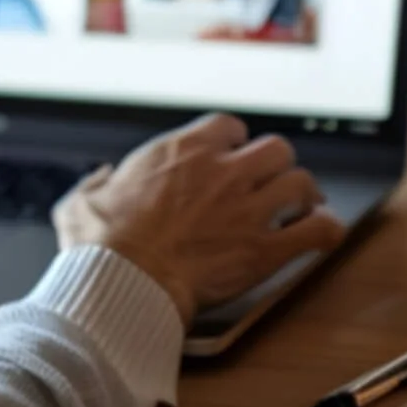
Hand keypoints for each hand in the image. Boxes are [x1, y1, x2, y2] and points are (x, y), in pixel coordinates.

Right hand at [51, 114, 346, 327]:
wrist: (126, 280)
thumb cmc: (103, 245)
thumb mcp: (80, 201)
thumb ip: (95, 184)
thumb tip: (101, 179)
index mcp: (183, 151)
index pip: (229, 126)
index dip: (234, 142)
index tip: (231, 158)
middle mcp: (223, 171)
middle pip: (276, 148)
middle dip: (276, 165)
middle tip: (272, 184)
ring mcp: (249, 209)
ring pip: (301, 182)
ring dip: (305, 195)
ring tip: (303, 208)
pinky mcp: (265, 250)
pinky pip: (316, 230)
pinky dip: (325, 231)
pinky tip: (322, 235)